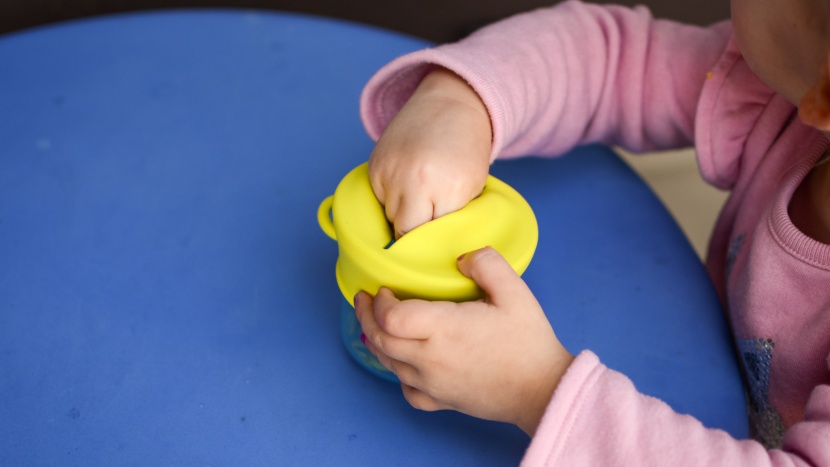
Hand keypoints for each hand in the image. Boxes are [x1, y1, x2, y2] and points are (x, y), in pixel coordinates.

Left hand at [354, 247, 573, 435]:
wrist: (543, 390)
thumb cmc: (529, 343)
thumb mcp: (515, 291)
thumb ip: (487, 264)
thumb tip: (461, 258)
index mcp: (444, 329)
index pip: (391, 317)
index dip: (379, 301)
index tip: (383, 288)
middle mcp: (430, 359)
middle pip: (380, 339)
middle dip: (366, 316)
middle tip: (364, 299)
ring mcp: (432, 384)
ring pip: (388, 364)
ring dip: (375, 340)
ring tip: (375, 323)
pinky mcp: (441, 401)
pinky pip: (405, 389)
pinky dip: (397, 372)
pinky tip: (403, 361)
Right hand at [368, 68, 491, 237]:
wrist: (451, 105)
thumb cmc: (467, 150)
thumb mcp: (471, 188)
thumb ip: (451, 217)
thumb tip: (432, 246)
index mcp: (447, 190)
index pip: (429, 237)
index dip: (431, 244)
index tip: (433, 247)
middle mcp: (413, 181)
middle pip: (403, 230)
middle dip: (413, 233)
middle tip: (425, 226)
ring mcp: (390, 171)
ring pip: (387, 215)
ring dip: (400, 214)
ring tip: (418, 198)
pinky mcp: (374, 164)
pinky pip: (377, 197)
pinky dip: (389, 197)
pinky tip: (405, 184)